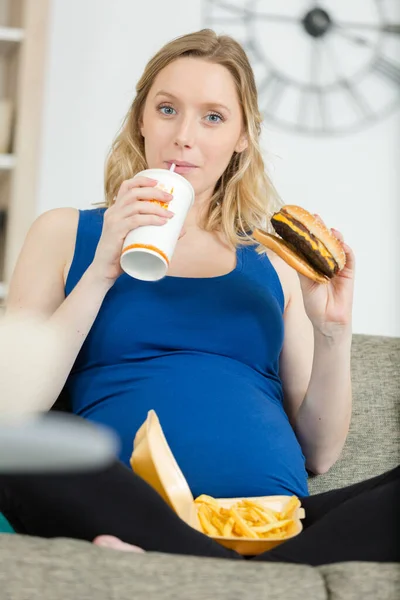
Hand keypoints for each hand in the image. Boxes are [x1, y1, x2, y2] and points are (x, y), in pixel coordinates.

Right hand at [90, 176, 174, 283]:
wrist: (105, 270)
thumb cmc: (122, 254)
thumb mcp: (138, 239)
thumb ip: (157, 233)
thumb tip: (182, 230)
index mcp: (116, 209)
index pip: (127, 186)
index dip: (142, 180)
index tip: (158, 182)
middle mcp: (113, 211)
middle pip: (133, 192)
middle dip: (154, 191)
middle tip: (170, 197)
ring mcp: (114, 220)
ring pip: (136, 205)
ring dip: (156, 207)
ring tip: (170, 213)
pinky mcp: (115, 231)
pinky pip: (135, 220)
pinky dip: (151, 219)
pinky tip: (162, 221)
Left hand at [297, 216, 354, 336]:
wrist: (326, 320)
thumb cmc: (313, 303)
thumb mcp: (304, 281)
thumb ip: (301, 265)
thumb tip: (290, 249)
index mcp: (313, 264)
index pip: (311, 245)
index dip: (307, 233)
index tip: (301, 221)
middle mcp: (325, 263)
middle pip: (324, 243)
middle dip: (320, 229)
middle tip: (315, 217)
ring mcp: (337, 267)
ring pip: (337, 248)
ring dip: (334, 237)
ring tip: (329, 230)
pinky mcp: (348, 273)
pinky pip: (349, 259)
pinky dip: (346, 250)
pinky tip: (341, 244)